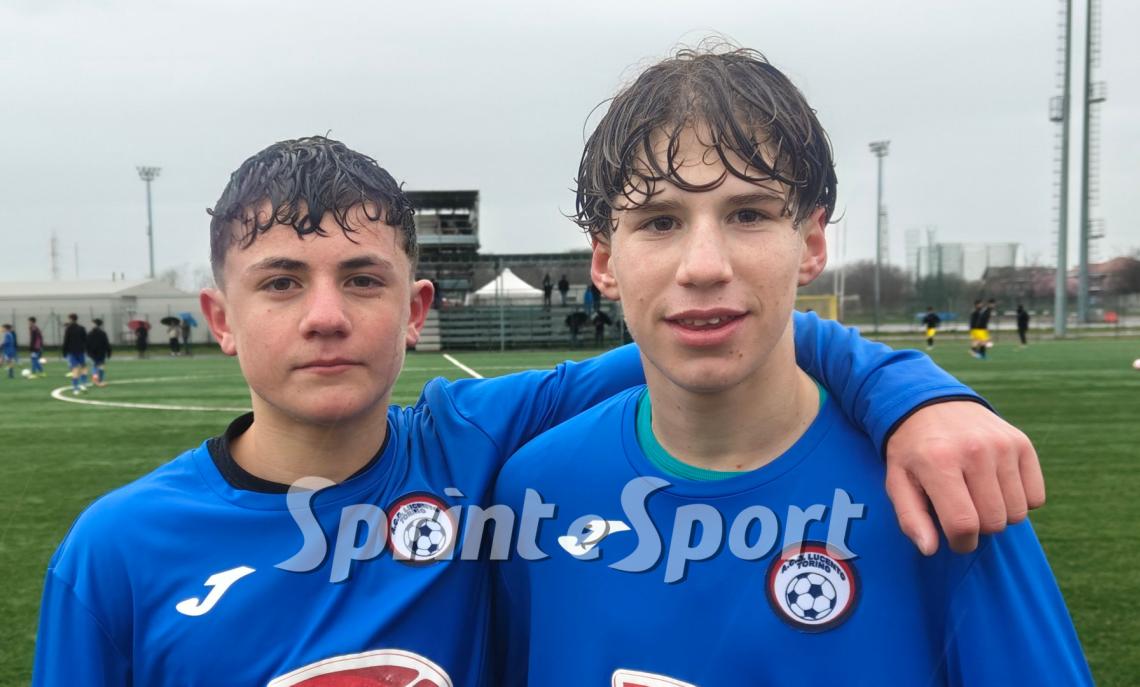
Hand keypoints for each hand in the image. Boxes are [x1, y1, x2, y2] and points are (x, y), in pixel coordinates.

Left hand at [884, 401, 1044, 555]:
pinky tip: (996, 487)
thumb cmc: (913, 451)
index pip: (963, 523)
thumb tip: (930, 550)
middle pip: (994, 522)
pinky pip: (1036, 498)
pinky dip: (1019, 501)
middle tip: (964, 512)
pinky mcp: (1022, 443)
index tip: (955, 538)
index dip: (961, 543)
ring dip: (999, 515)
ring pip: (1017, 513)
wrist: (931, 404)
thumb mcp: (898, 481)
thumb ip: (911, 518)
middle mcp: (975, 450)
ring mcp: (1002, 445)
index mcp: (939, 462)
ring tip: (978, 497)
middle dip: (979, 529)